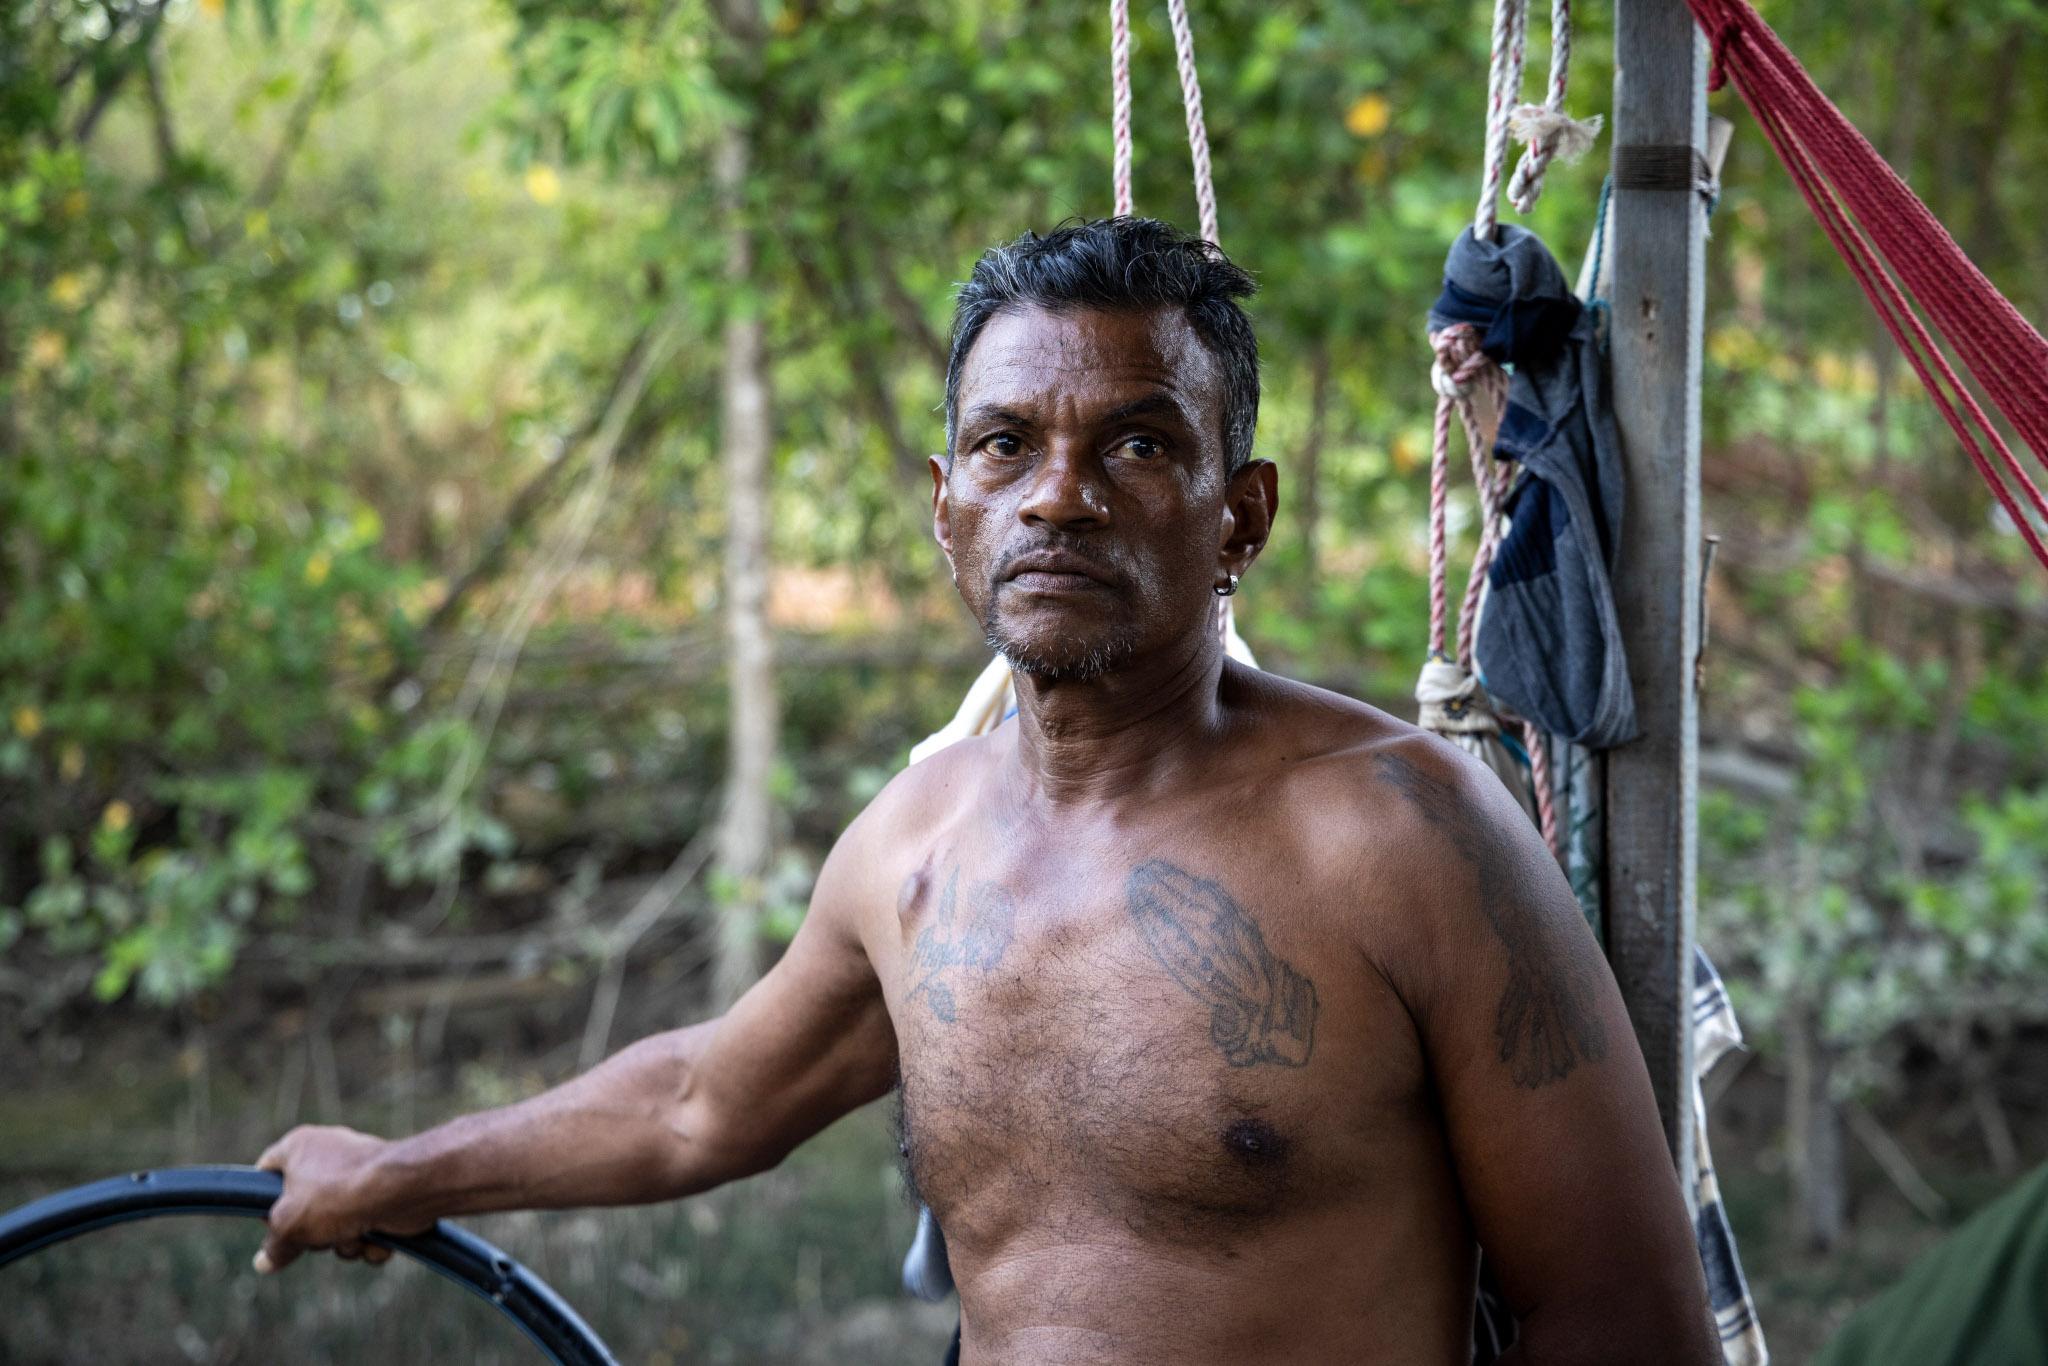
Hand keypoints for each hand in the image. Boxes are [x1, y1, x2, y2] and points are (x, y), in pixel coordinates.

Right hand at [253, 1125, 430, 1273]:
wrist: (404, 1190)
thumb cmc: (338, 1195)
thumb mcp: (289, 1224)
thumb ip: (274, 1244)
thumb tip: (264, 1262)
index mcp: (299, 1147)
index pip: (266, 1171)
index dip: (263, 1200)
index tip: (269, 1222)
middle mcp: (329, 1158)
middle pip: (304, 1211)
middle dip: (313, 1235)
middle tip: (319, 1234)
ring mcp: (359, 1179)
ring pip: (337, 1228)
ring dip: (345, 1243)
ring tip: (354, 1233)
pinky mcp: (385, 1198)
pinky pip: (366, 1231)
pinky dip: (371, 1241)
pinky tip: (377, 1236)